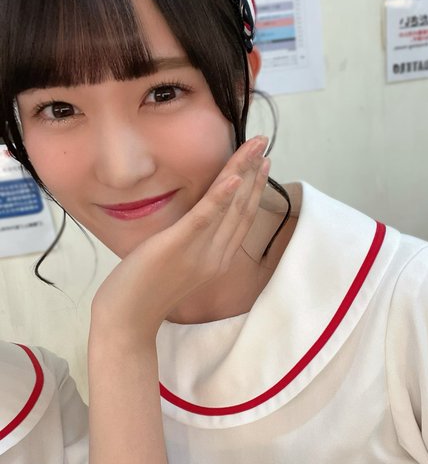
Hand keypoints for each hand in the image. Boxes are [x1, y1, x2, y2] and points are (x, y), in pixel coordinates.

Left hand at [90, 136, 269, 341]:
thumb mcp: (176, 264)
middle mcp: (216, 256)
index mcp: (217, 258)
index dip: (254, 188)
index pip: (242, 218)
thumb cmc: (146, 291)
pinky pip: (205, 218)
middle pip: (242, 208)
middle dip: (255, 172)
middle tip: (264, 143)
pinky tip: (233, 177)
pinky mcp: (178, 247)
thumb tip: (194, 220)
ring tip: (256, 148)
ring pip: (230, 207)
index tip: (262, 163)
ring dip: (245, 173)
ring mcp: (200, 252)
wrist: (128, 320)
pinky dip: (221, 197)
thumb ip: (191, 242)